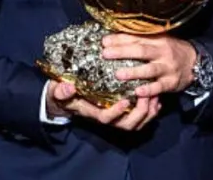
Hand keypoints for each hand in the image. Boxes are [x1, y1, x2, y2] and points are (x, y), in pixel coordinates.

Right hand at [46, 81, 160, 130]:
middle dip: (140, 113)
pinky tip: (155, 97)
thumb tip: (69, 87)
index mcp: (92, 113)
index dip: (117, 113)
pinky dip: (150, 110)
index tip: (125, 101)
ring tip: (154, 95)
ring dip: (148, 112)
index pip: (106, 118)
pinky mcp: (122, 112)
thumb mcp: (57, 91)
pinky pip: (140, 117)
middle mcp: (106, 117)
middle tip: (146, 96)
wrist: (65, 99)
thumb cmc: (62, 94)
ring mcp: (116, 116)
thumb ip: (61, 91)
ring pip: (136, 123)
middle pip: (127, 125)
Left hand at [101, 33, 196, 97]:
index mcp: (157, 40)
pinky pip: (159, 87)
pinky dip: (149, 89)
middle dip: (122, 52)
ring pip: (150, 70)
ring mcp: (168, 68)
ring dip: (133, 72)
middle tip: (105, 54)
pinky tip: (137, 91)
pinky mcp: (171, 82)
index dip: (119, 39)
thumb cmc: (170, 50)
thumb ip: (140, 39)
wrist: (195, 62)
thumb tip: (114, 37)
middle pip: (141, 51)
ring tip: (118, 74)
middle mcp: (162, 53)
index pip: (136, 38)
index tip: (104, 41)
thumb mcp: (158, 40)